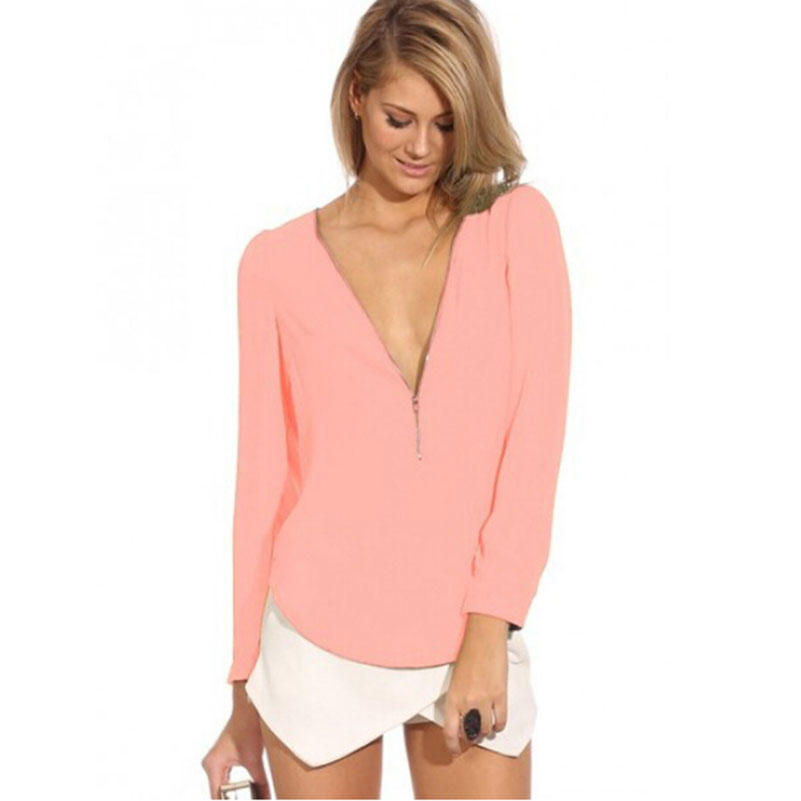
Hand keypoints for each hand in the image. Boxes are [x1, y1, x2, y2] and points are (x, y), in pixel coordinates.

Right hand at [201, 681, 270, 798]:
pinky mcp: (223, 760)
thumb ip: (261, 783)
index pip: (216, 797)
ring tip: (250, 798)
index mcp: (213, 766)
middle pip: (219, 794)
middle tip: (250, 800)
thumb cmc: (248, 728)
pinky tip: (247, 793)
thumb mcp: (255, 760)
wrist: (249, 708)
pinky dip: (235, 787)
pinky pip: (226, 780)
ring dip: (235, 796)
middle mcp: (211, 765)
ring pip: (223, 788)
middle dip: (234, 799)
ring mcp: (216, 762)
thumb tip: (268, 798)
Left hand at [442, 613, 509, 755]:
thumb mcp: (455, 680)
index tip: (454, 751)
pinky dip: (499, 725)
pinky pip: (501, 720)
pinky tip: (498, 723)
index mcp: (452, 698)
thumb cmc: (467, 657)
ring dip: (486, 731)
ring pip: (486, 729)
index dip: (452, 745)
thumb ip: (457, 699)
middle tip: (474, 734)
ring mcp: (484, 699)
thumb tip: (461, 717)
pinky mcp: (500, 694)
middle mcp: (467, 702)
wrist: (482, 640)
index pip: (450, 731)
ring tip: (486, 728)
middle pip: (470, 732)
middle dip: (472, 737)